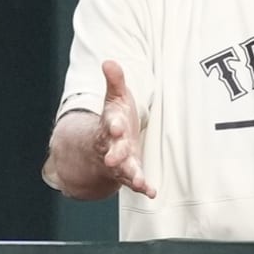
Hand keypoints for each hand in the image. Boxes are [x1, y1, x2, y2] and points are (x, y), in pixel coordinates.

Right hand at [96, 59, 154, 198]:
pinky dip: (142, 187)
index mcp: (110, 126)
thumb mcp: (115, 97)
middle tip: (113, 159)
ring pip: (123, 170)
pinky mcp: (130, 172)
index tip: (117, 126)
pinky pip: (135, 181)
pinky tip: (151, 192)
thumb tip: (109, 61)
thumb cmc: (114, 118)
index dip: (113, 125)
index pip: (110, 125)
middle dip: (115, 155)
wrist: (102, 146)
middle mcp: (113, 146)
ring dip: (130, 175)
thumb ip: (114, 81)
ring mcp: (121, 161)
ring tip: (138, 182)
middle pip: (113, 151)